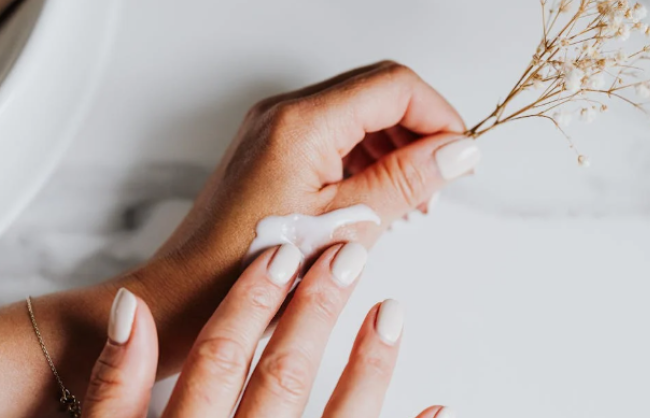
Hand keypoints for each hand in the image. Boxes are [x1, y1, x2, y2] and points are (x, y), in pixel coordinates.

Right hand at [87, 244, 453, 417]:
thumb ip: (117, 387)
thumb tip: (132, 310)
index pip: (221, 360)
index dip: (248, 302)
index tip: (280, 255)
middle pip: (283, 379)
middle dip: (314, 311)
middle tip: (345, 258)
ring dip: (368, 367)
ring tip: (390, 313)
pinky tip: (436, 408)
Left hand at [157, 61, 474, 258]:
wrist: (189, 291)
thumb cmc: (252, 269)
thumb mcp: (347, 226)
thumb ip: (407, 180)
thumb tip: (458, 150)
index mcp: (303, 123)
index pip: (395, 86)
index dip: (438, 116)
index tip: (460, 156)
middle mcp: (284, 112)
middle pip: (376, 92)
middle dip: (418, 131)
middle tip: (436, 184)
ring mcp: (273, 127)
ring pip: (356, 111)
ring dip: (392, 146)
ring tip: (408, 199)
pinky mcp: (270, 147)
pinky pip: (331, 133)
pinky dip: (362, 156)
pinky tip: (375, 196)